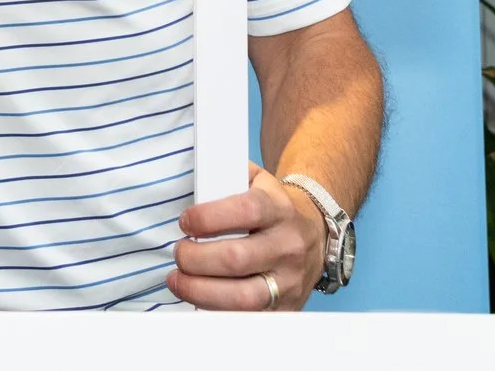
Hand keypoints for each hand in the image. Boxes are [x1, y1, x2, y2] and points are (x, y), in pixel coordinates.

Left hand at [168, 165, 325, 310]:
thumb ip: (227, 175)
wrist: (316, 234)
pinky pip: (248, 317)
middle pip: (236, 259)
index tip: (185, 222)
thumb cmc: (273, 207)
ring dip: (200, 291)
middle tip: (179, 253)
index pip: (245, 212)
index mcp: (278, 210)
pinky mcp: (287, 307)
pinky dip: (216, 311)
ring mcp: (289, 281)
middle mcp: (287, 246)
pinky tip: (199, 299)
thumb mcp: (257, 181)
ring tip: (178, 280)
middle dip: (195, 259)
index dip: (207, 218)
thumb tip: (194, 180)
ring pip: (243, 297)